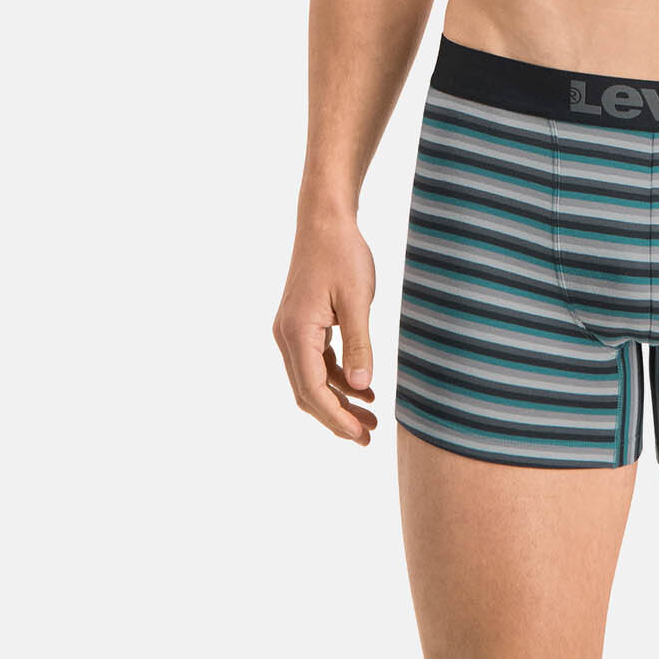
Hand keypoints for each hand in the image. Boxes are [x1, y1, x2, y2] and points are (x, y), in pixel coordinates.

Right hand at [273, 209, 377, 444]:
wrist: (325, 221)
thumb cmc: (343, 254)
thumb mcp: (358, 299)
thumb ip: (359, 344)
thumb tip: (363, 388)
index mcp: (297, 333)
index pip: (313, 391)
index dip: (336, 418)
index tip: (360, 436)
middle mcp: (287, 336)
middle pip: (308, 392)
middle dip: (337, 417)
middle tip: (368, 436)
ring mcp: (292, 331)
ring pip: (312, 379)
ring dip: (339, 400)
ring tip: (371, 418)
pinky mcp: (303, 324)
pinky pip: (317, 361)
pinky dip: (338, 377)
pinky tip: (363, 388)